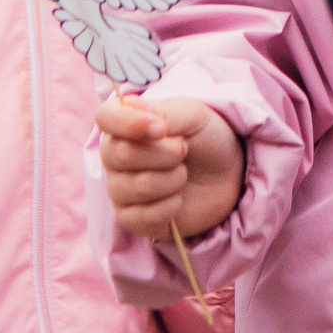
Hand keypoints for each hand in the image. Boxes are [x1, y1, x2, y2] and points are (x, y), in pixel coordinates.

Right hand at [96, 93, 244, 240]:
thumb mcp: (194, 115)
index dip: (129, 123)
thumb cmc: (205, 138)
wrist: (226, 174)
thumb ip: (165, 114)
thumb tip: (139, 116)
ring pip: (136, 187)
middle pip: (122, 155)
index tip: (161, 129)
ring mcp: (119, 189)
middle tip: (184, 150)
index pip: (105, 117)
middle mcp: (114, 155)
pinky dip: (170, 207)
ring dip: (172, 180)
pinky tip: (178, 199)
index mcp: (125, 122)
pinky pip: (141, 217)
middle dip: (166, 154)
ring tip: (183, 173)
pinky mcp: (130, 219)